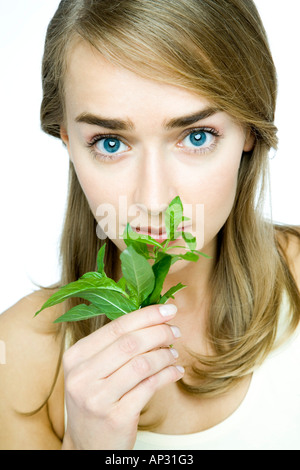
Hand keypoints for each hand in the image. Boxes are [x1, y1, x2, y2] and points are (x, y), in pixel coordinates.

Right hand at [61, 303, 182, 449]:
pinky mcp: (116, 417)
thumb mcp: (93, 370)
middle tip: (175, 330)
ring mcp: (97, 398)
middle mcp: (82, 376)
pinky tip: (175, 371)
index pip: (116, 327)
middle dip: (159, 332)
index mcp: (75, 357)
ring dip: (165, 354)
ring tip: (174, 353)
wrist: (87, 445)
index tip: (168, 309)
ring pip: (142, 364)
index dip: (146, 315)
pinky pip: (149, 387)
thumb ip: (114, 345)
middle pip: (130, 343)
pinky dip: (168, 375)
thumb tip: (153, 318)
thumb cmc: (96, 399)